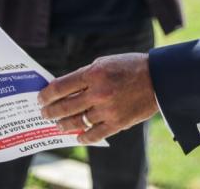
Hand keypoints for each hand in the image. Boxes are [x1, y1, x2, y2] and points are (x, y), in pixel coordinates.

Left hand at [38, 53, 158, 144]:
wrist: (158, 79)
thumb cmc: (129, 67)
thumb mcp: (104, 63)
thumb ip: (85, 76)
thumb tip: (64, 89)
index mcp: (94, 73)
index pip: (61, 87)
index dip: (47, 94)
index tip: (40, 98)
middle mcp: (98, 92)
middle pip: (65, 106)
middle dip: (51, 111)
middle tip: (44, 114)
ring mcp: (108, 110)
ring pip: (77, 122)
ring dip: (63, 125)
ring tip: (58, 125)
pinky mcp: (117, 123)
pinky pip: (94, 134)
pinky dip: (83, 137)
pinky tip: (77, 136)